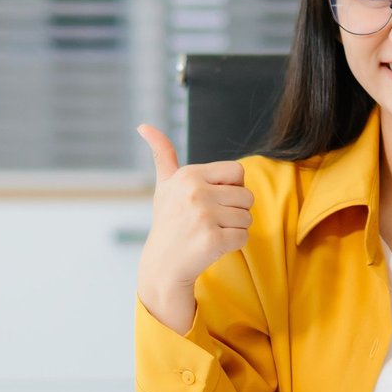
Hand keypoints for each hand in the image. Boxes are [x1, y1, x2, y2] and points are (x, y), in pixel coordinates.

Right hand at [136, 124, 253, 332]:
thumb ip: (162, 155)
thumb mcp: (164, 186)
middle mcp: (195, 192)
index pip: (238, 172)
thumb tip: (143, 125)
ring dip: (235, 228)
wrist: (162, 266)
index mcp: (189, 175)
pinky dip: (233, 245)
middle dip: (235, 211)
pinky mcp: (212, 240)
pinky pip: (244, 237)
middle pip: (247, 195)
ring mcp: (203, 216)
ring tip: (210, 233)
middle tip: (211, 221)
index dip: (230, 188)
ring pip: (248, 217)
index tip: (211, 201)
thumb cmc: (169, 223)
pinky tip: (212, 246)